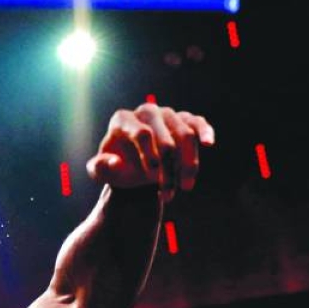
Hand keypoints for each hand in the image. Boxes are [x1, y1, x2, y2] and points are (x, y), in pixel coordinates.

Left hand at [86, 103, 214, 201]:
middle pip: (166, 139)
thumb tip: (115, 163)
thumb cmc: (117, 167)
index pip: (142, 133)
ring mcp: (167, 114)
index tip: (153, 177)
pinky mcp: (185, 120)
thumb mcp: (102, 172)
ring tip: (185, 188)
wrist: (134, 167)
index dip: (150, 156)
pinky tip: (209, 144)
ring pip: (185, 136)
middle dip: (169, 170)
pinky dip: (205, 132)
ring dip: (188, 165)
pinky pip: (197, 122)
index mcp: (122, 120)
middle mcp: (146, 112)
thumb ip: (100, 168)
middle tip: (168, 195)